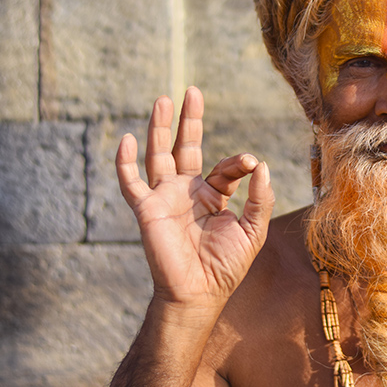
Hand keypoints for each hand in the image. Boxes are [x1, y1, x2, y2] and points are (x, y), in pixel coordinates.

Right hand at [116, 87, 273, 311]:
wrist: (199, 294)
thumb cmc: (226, 267)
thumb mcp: (252, 231)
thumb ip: (260, 199)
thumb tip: (261, 164)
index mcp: (212, 196)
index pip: (224, 168)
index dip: (237, 163)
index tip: (249, 163)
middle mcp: (187, 192)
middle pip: (185, 148)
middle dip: (189, 121)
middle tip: (193, 91)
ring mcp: (165, 199)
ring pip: (158, 156)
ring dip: (159, 128)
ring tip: (164, 99)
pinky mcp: (148, 210)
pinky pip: (131, 183)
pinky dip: (125, 162)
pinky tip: (126, 138)